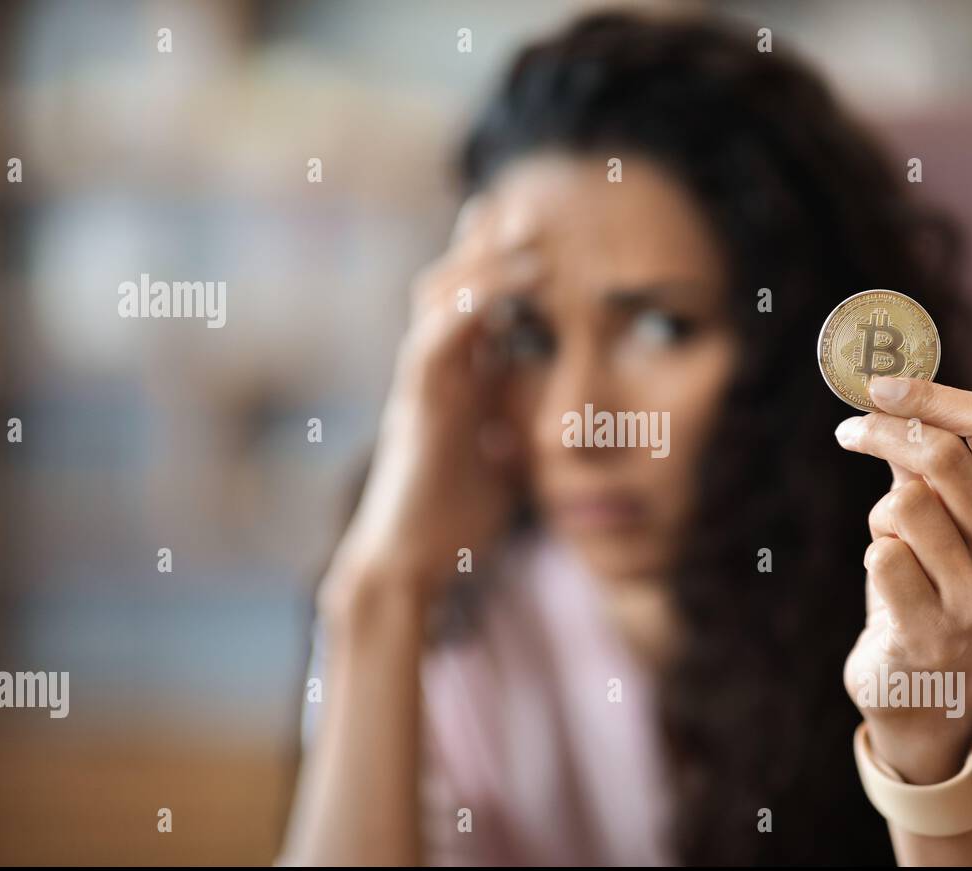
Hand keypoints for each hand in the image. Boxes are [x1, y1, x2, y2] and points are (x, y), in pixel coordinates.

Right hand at [320, 195, 543, 619]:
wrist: (410, 562)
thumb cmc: (457, 515)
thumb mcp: (506, 456)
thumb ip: (522, 420)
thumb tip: (561, 412)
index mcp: (459, 378)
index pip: (479, 306)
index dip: (504, 267)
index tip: (542, 233)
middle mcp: (436, 371)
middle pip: (453, 285)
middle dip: (488, 245)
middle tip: (532, 208)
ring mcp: (420, 385)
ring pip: (438, 301)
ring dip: (480, 263)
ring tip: (524, 232)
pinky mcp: (415, 407)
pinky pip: (432, 343)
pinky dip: (464, 310)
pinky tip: (496, 287)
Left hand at [837, 375, 971, 783]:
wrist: (924, 682)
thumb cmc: (927, 578)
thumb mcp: (936, 510)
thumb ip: (921, 454)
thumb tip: (887, 386)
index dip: (931, 394)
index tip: (879, 385)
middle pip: (943, 456)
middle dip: (883, 434)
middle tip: (850, 433)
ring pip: (906, 505)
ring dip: (879, 515)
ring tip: (890, 543)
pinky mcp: (937, 632)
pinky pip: (882, 557)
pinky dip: (873, 558)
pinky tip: (889, 586)